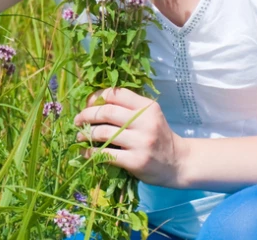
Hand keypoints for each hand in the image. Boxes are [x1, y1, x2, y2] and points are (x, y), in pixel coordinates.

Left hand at [73, 87, 187, 186]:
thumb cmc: (158, 137)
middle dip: (87, 115)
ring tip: (80, 136)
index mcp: (147, 107)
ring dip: (86, 134)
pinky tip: (86, 152)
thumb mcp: (150, 116)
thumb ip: (128, 108)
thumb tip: (94, 104)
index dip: (96, 97)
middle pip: (106, 112)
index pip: (116, 94)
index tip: (87, 104)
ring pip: (103, 133)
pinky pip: (106, 154)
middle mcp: (145, 122)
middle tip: (77, 120)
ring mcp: (141, 142)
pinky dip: (91, 152)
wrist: (178, 163)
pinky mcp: (136, 161)